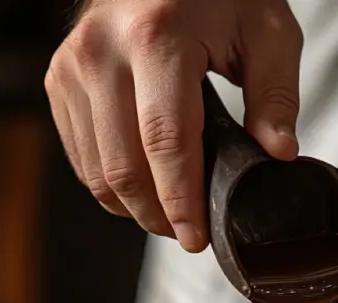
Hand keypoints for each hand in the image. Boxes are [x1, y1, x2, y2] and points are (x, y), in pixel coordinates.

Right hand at [45, 0, 302, 251]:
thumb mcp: (267, 29)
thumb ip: (276, 94)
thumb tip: (278, 154)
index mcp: (155, 35)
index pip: (166, 141)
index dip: (182, 201)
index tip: (196, 238)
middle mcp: (101, 50)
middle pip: (125, 166)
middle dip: (158, 215)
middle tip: (188, 236)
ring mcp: (72, 65)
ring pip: (98, 170)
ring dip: (134, 208)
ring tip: (169, 215)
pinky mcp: (59, 79)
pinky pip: (81, 157)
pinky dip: (111, 186)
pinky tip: (143, 190)